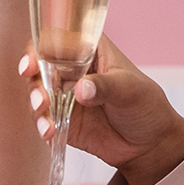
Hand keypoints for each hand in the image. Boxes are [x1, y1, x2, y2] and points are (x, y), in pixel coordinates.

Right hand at [22, 37, 183, 184]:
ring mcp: (64, 94)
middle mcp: (72, 69)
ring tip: (47, 119)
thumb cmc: (147, 106)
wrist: (150, 145)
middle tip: (42, 98)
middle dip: (35, 81)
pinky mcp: (61, 118)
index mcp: (90, 50)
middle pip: (40, 65)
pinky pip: (43, 117)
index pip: (58, 39)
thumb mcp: (131, 90)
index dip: (40, 48)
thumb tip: (81, 89)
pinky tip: (50, 132)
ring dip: (36, 104)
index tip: (33, 64)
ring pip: (37, 91)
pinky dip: (42, 124)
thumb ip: (106, 86)